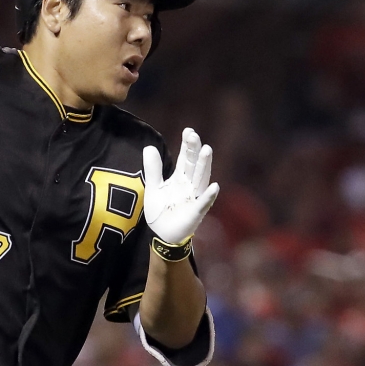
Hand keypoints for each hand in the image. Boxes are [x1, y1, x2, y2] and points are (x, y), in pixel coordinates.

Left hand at [142, 127, 219, 243]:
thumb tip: (149, 146)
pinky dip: (209, 195)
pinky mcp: (195, 213)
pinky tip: (215, 186)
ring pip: (201, 179)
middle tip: (194, 136)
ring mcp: (194, 198)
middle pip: (193, 165)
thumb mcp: (153, 187)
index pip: (185, 158)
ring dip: (204, 166)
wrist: (162, 234)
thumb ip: (153, 169)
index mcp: (180, 178)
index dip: (187, 145)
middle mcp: (190, 185)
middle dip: (194, 151)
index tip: (188, 131)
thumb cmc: (161, 211)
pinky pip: (204, 203)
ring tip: (207, 150)